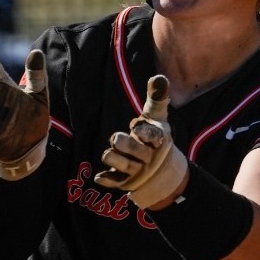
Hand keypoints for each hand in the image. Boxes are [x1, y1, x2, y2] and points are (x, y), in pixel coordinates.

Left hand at [94, 75, 187, 208]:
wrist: (161, 172)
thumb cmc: (155, 138)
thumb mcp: (156, 118)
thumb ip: (157, 98)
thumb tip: (159, 78)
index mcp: (158, 140)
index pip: (154, 137)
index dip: (146, 134)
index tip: (137, 127)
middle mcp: (148, 157)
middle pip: (138, 152)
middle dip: (128, 146)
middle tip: (116, 138)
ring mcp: (137, 170)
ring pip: (126, 166)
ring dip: (116, 160)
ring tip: (108, 153)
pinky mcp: (126, 180)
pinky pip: (116, 181)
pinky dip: (108, 180)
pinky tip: (98, 177)